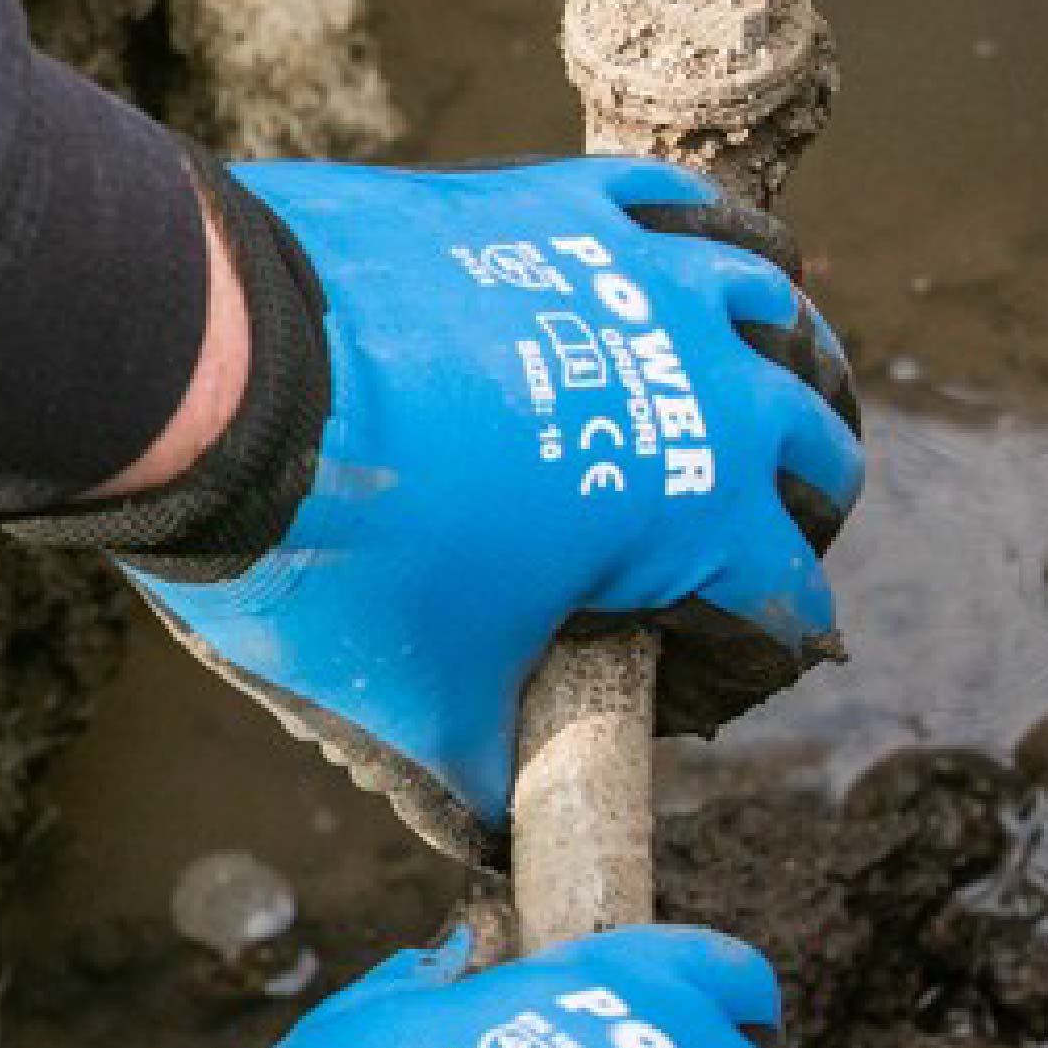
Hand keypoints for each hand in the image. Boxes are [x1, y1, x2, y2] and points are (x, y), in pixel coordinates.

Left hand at [69, 157, 862, 851]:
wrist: (232, 378)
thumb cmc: (340, 554)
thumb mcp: (422, 700)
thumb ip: (481, 781)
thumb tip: (492, 850)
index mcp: (705, 513)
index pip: (787, 600)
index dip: (752, 654)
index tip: (695, 676)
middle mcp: (709, 382)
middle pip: (816, 445)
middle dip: (799, 501)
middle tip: (741, 534)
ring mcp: (637, 273)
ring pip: (768, 301)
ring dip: (770, 353)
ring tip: (738, 388)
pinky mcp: (554, 197)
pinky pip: (667, 200)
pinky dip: (692, 229)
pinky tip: (676, 251)